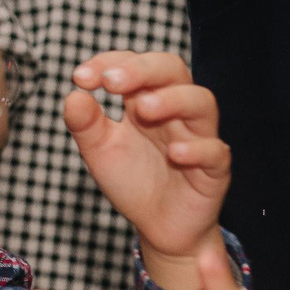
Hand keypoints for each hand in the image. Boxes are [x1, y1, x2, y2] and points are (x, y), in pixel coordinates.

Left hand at [62, 52, 230, 270]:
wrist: (159, 227)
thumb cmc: (133, 180)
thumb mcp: (100, 151)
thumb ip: (85, 124)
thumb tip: (73, 95)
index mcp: (146, 99)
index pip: (135, 63)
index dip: (110, 62)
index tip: (81, 78)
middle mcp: (175, 111)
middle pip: (173, 70)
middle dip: (143, 69)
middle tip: (111, 81)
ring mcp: (199, 137)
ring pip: (201, 102)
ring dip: (173, 100)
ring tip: (143, 109)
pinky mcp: (214, 169)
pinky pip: (215, 151)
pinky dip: (197, 148)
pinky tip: (174, 153)